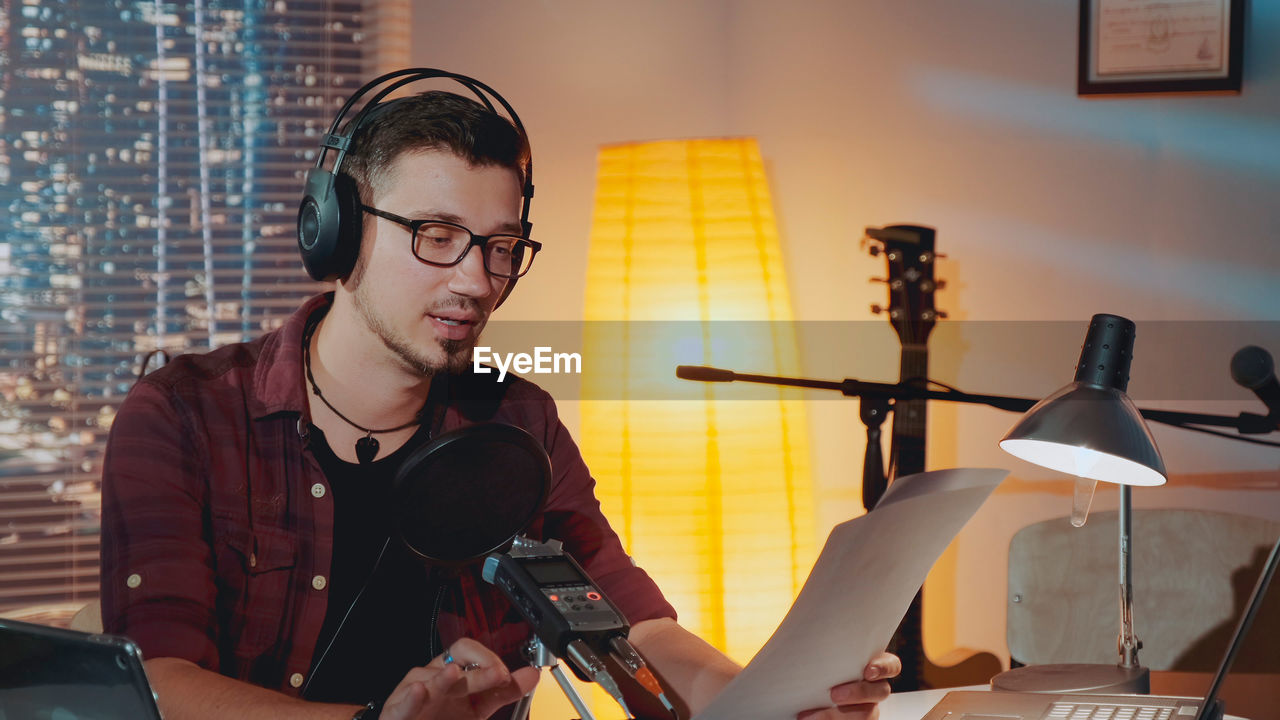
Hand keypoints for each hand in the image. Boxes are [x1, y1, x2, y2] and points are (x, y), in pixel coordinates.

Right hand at [378, 638, 539, 719]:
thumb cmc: (442, 718)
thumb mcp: (479, 707)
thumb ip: (504, 691)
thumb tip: (532, 674)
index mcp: (452, 673)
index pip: (468, 650)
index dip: (488, 657)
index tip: (507, 674)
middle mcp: (432, 678)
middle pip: (455, 662)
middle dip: (479, 669)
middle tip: (499, 674)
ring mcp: (413, 694)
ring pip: (429, 681)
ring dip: (444, 678)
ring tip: (454, 674)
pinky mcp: (397, 713)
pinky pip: (403, 704)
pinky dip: (411, 698)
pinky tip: (420, 691)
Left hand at [796, 652, 899, 719]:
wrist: (805, 694)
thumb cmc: (816, 670)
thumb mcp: (823, 657)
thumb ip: (827, 650)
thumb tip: (807, 635)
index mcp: (871, 667)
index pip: (891, 665)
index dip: (883, 668)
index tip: (868, 671)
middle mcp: (874, 689)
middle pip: (881, 692)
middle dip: (858, 693)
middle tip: (834, 694)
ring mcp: (867, 709)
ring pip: (865, 714)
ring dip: (836, 715)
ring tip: (811, 715)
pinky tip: (810, 718)